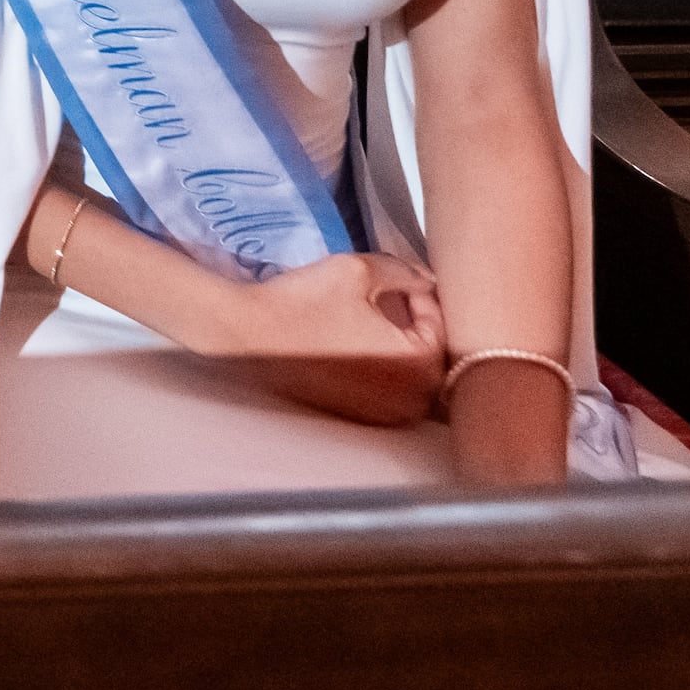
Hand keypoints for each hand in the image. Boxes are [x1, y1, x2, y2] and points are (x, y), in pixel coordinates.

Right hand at [216, 250, 448, 427]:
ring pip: (412, 377)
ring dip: (399, 349)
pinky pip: (387, 392)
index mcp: (418, 365)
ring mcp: (383, 415)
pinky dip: (380, 370)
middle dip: (416, 324)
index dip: (420, 295)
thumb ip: (404, 271)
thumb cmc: (301, 305)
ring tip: (369, 323)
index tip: (395, 281)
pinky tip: (352, 345)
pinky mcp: (359, 419)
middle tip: (387, 300)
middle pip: (433, 355)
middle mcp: (409, 400)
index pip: (443, 324)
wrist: (246, 336)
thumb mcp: (358, 270)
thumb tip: (424, 278)